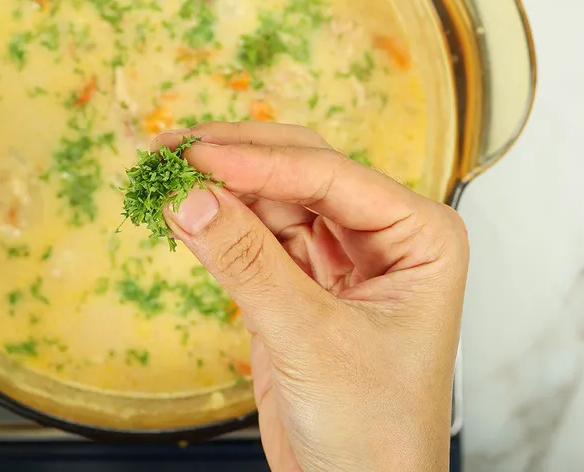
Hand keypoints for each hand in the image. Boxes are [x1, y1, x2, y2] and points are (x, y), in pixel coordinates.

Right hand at [157, 122, 466, 471]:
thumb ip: (248, 263)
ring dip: (219, 187)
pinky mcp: (300, 282)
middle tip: (173, 152)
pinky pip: (255, 236)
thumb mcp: (309, 340)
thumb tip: (190, 196)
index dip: (258, 162)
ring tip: (165, 176)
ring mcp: (340, 257)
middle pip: (301, 170)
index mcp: (419, 236)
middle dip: (236, 159)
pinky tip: (182, 211)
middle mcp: (383, 235)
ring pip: (273, 197)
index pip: (331, 176)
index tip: (197, 157)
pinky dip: (217, 223)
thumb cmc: (375, 431)